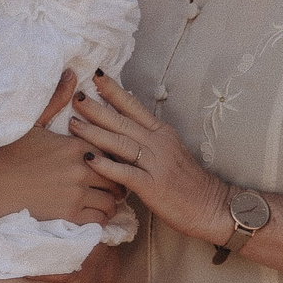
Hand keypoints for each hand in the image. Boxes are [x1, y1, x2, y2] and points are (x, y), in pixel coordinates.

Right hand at [0, 112, 122, 228]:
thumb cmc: (8, 154)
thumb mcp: (33, 124)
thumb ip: (57, 100)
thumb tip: (73, 74)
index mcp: (75, 145)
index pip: (111, 149)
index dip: (114, 155)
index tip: (112, 158)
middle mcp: (80, 168)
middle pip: (116, 175)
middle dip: (118, 179)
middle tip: (115, 180)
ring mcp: (76, 193)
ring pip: (112, 200)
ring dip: (112, 200)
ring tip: (108, 198)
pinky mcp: (69, 215)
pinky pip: (100, 219)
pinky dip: (103, 217)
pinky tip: (98, 212)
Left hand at [67, 73, 232, 243]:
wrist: (210, 206)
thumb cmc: (187, 182)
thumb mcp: (169, 151)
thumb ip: (147, 138)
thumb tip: (121, 125)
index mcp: (161, 133)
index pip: (134, 106)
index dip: (114, 90)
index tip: (95, 76)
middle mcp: (158, 143)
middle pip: (122, 121)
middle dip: (96, 108)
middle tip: (75, 96)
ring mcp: (156, 164)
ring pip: (120, 143)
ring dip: (94, 132)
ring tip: (72, 124)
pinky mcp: (152, 186)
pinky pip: (125, 173)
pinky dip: (106, 166)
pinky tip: (88, 159)